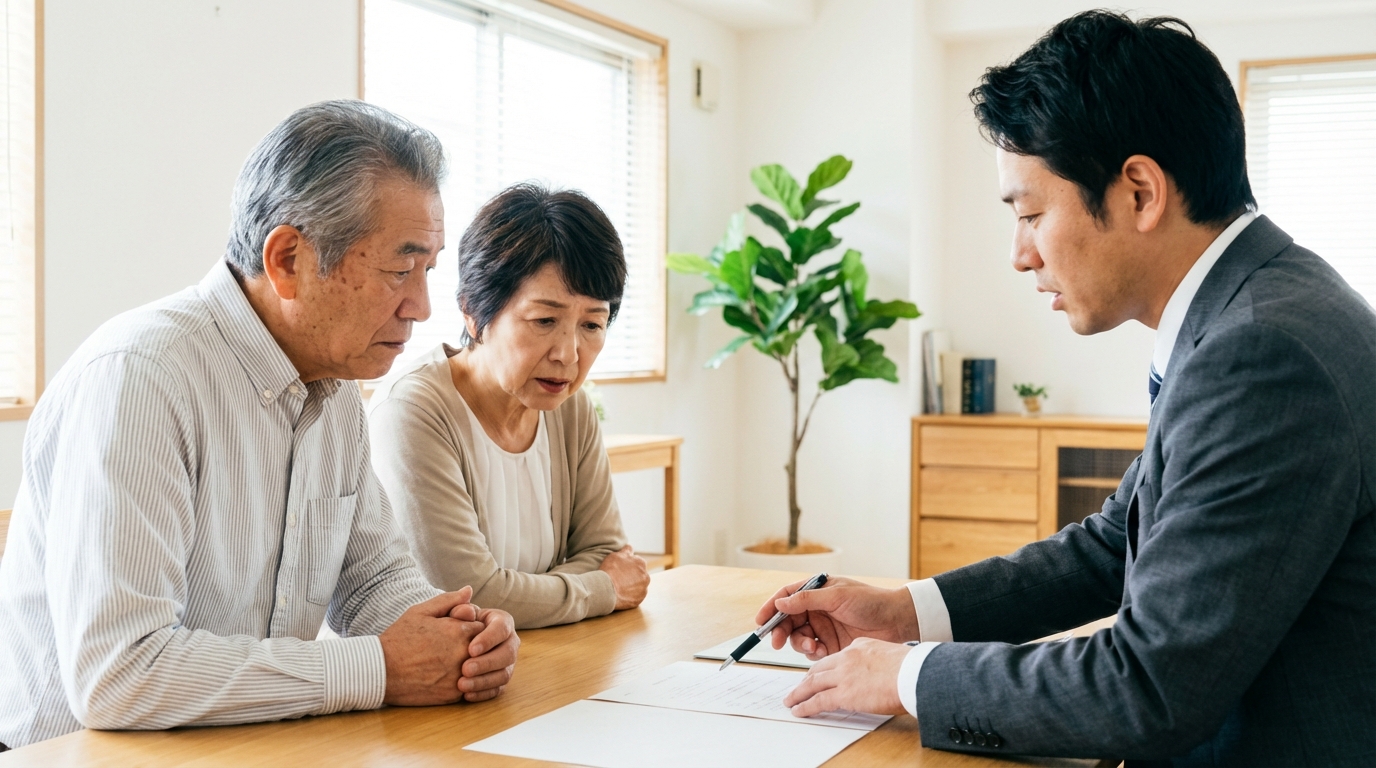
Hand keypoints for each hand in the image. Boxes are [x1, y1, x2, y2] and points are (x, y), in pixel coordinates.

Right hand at [379, 588, 483, 705]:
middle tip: (452, 648)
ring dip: (471, 665)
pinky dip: (463, 681)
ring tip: (447, 662)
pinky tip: (444, 676)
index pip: (483, 627)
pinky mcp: (453, 694)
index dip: (471, 629)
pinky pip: (469, 686)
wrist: (381, 670)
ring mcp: (459, 675)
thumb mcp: (421, 611)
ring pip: (479, 668)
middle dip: (474, 646)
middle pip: (484, 648)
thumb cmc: (399, 638)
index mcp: (458, 630)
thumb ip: (448, 600)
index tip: (457, 631)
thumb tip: (469, 590)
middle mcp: (463, 653)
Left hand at [455, 607, 519, 701]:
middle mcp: (510, 642)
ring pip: (504, 674)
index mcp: (502, 621)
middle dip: (487, 663)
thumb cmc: (455, 622)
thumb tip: (467, 610)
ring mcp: (507, 663)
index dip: (489, 639)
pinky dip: (482, 694)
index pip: (502, 628)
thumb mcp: (455, 613)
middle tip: (465, 669)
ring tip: (462, 685)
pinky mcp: (501, 680)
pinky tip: (466, 695)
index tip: (471, 649)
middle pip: (508, 654)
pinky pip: (497, 690)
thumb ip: (459, 609)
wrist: (454, 640)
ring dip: (483, 681)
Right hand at [599, 545, 649, 609]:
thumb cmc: (609, 571)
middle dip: (632, 575)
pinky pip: (637, 596)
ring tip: (621, 587)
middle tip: (620, 579)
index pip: (636, 562)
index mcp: (641, 562)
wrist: (605, 590)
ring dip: (633, 585)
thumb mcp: (615, 555)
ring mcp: (644, 588)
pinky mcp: (640, 599)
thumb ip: (626, 550)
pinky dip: (631, 595)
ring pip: (639, 585)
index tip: (621, 569)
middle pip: (639, 574)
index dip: (628, 565)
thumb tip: (630, 548)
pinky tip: (622, 594)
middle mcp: (646, 575)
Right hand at [754, 576, 918, 659]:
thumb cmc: (871, 602)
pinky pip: (812, 650)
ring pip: (798, 637)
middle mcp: (816, 608)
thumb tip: (781, 603)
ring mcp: (823, 626)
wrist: (896, 622)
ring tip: (812, 647)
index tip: (760, 621)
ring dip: (799, 643)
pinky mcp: (831, 643)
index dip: (771, 608)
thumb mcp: (837, 596)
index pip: (786, 597)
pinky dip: (813, 653)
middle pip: (787, 620)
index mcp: (816, 591)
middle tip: (777, 642)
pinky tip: (822, 651)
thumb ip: (807, 600)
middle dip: (781, 631)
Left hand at [784, 638, 910, 717]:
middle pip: (819, 669)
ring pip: (813, 683)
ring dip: (799, 693)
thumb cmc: (911, 667)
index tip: (819, 675)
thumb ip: (877, 662)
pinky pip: (818, 700)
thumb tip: (878, 674)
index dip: (824, 668)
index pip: (835, 658)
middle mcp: (847, 658)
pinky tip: (799, 710)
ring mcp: (844, 675)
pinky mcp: (844, 693)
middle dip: (806, 679)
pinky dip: (805, 706)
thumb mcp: (889, 655)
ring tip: (791, 700)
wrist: (914, 673)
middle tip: (799, 687)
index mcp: (859, 647)